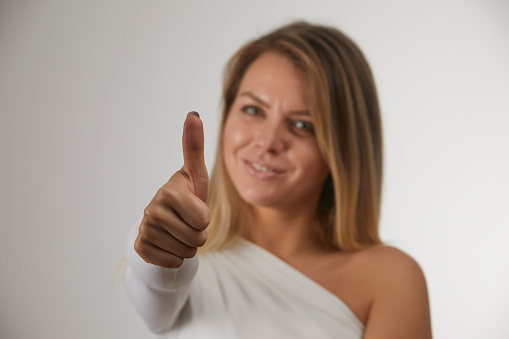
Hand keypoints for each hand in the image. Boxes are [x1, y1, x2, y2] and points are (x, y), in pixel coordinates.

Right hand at [134, 112, 209, 267]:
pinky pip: (172, 262)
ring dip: (188, 246)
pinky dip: (176, 258)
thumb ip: (194, 147)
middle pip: (196, 238)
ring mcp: (143, 230)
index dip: (205, 218)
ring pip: (186, 252)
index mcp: (168, 190)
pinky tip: (169, 243)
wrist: (166, 223)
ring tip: (179, 232)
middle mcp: (150, 209)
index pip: (204, 219)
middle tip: (187, 223)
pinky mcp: (140, 248)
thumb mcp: (196, 176)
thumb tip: (193, 113)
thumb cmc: (187, 198)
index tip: (194, 208)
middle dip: (198, 234)